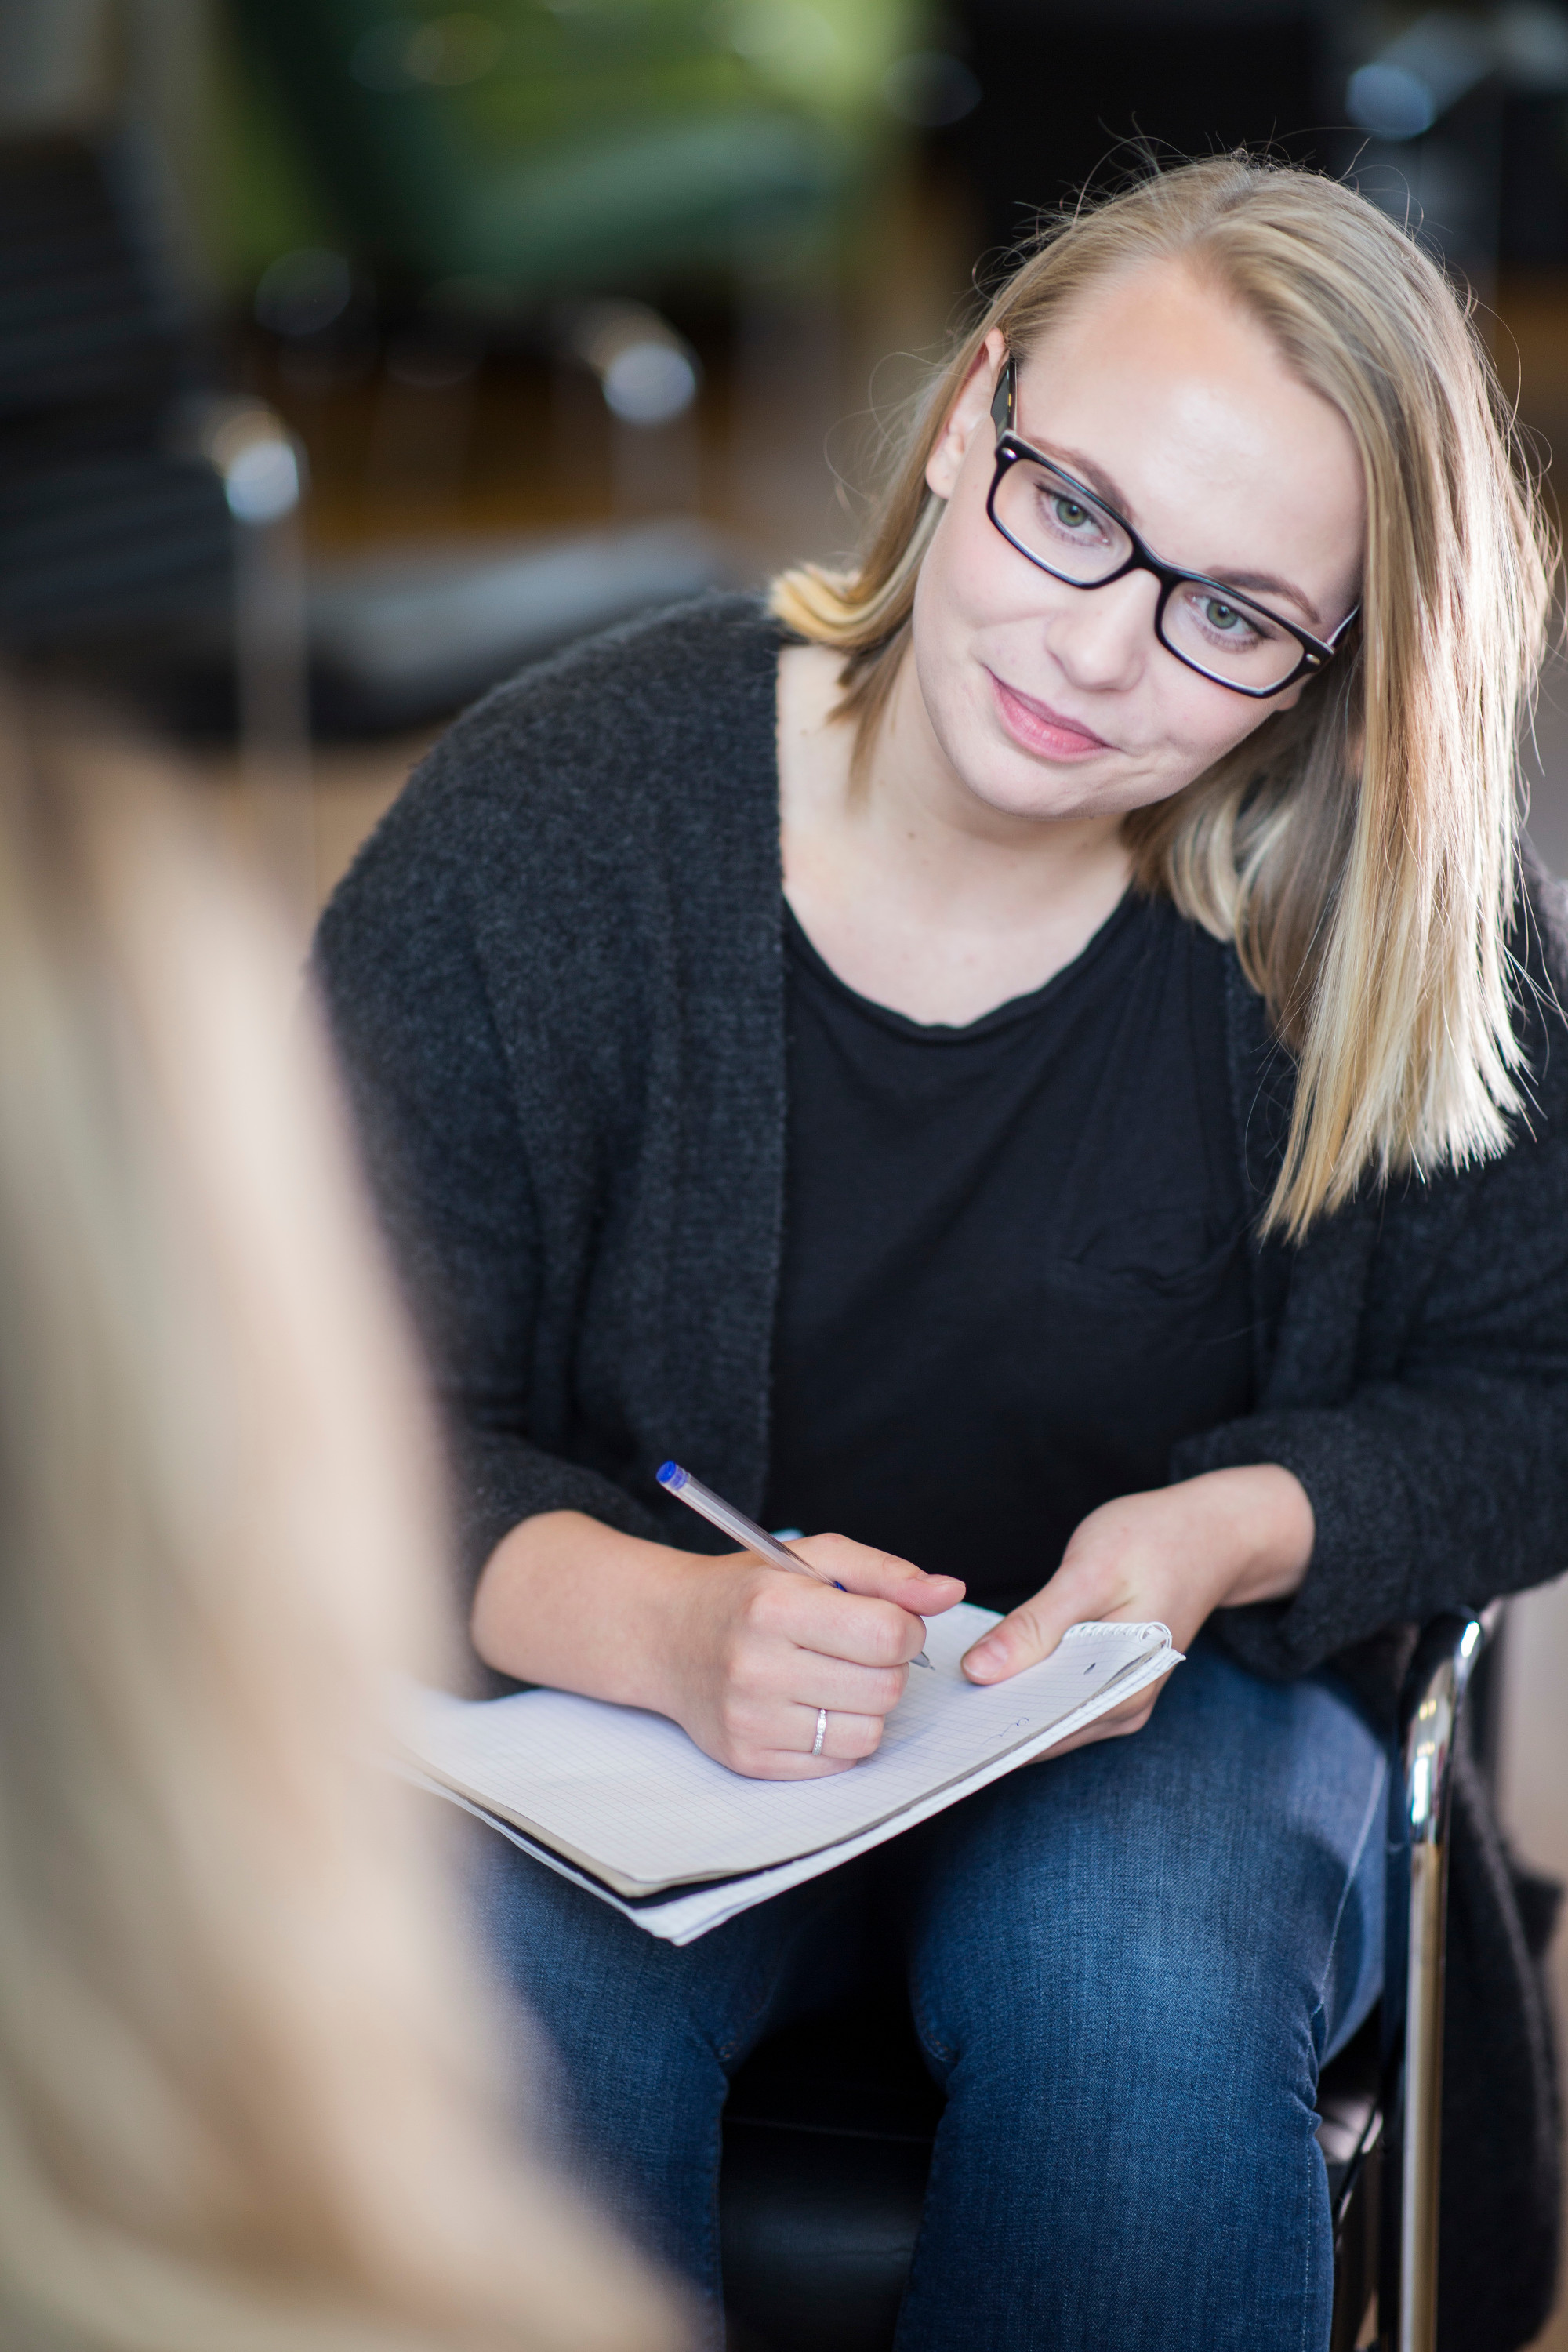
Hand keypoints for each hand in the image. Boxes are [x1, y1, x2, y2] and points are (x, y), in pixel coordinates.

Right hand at [658, 1534, 964, 1780]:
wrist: (667, 1634)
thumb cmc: (749, 1592)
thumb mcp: (813, 1558)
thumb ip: (888, 1573)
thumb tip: (950, 1591)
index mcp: (775, 1605)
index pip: (888, 1633)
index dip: (905, 1627)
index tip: (884, 1620)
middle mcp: (757, 1666)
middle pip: (886, 1687)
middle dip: (887, 1666)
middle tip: (853, 1648)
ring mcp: (751, 1720)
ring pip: (869, 1733)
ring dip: (866, 1706)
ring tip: (831, 1677)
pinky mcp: (749, 1760)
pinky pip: (838, 1763)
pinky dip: (839, 1736)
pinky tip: (808, 1704)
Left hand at [958, 1466, 1313, 1757]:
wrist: (1212, 1534)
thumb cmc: (1154, 1542)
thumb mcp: (1089, 1573)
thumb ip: (1037, 1626)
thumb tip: (979, 1673)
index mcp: (1122, 1692)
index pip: (1040, 1733)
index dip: (984, 1730)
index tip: (934, 1721)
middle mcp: (1122, 1710)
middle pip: (1039, 1730)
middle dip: (986, 1718)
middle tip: (927, 1700)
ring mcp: (1117, 1700)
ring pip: (1045, 1715)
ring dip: (1002, 1701)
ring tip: (946, 1685)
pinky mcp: (1108, 1683)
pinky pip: (1057, 1696)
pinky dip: (1024, 1683)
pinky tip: (986, 1668)